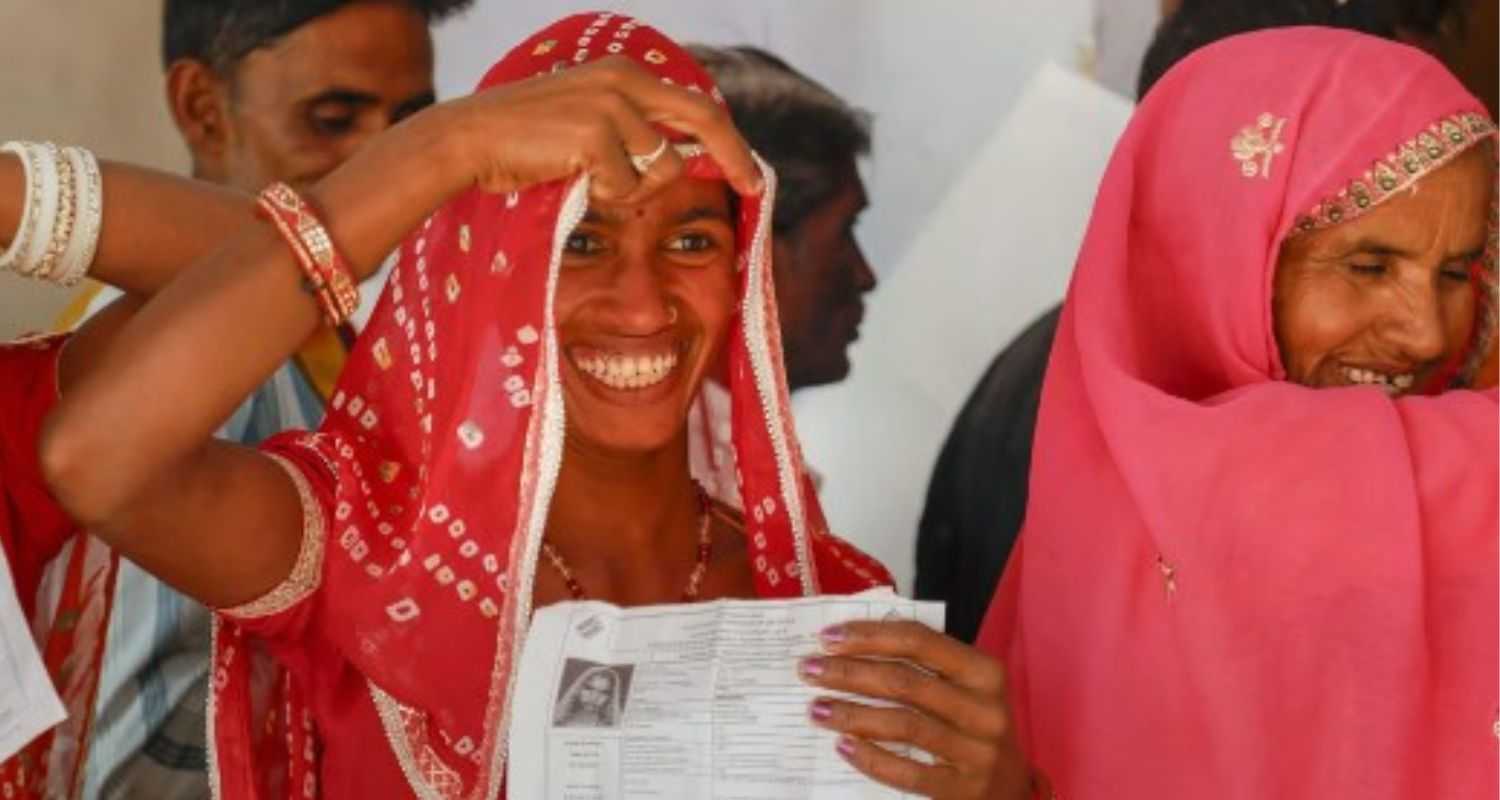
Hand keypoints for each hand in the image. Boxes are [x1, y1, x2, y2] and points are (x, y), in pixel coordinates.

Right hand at [451, 56, 760, 202]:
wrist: (470, 139)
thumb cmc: (526, 142)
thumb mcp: (588, 122)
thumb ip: (632, 130)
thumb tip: (681, 159)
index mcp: (625, 74)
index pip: (696, 105)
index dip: (730, 140)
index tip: (750, 171)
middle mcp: (624, 81)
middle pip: (704, 120)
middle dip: (735, 157)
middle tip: (753, 187)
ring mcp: (611, 105)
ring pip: (661, 169)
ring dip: (633, 189)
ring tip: (589, 179)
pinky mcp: (596, 133)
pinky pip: (626, 187)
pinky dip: (604, 196)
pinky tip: (571, 179)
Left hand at [799, 620, 1032, 798]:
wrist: (1010, 788)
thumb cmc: (972, 725)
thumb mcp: (963, 689)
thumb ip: (922, 667)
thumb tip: (850, 646)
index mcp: (984, 672)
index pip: (919, 642)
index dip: (870, 636)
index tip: (827, 637)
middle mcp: (985, 710)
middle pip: (905, 682)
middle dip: (850, 673)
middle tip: (809, 669)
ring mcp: (977, 753)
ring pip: (903, 725)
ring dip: (853, 714)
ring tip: (817, 708)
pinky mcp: (962, 790)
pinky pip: (908, 773)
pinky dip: (872, 758)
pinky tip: (843, 746)